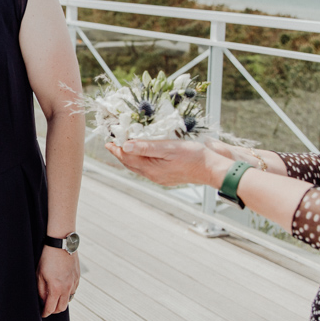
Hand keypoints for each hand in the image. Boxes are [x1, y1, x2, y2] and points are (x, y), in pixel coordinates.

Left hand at [37, 245, 79, 317]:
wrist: (61, 244)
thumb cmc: (48, 258)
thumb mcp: (39, 274)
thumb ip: (41, 290)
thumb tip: (43, 300)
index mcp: (56, 288)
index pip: (50, 308)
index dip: (45, 313)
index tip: (42, 314)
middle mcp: (67, 288)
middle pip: (61, 308)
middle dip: (53, 310)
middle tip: (47, 307)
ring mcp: (74, 283)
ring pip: (68, 300)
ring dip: (61, 302)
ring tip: (54, 297)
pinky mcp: (78, 278)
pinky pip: (73, 291)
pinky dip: (67, 293)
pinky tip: (62, 288)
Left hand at [106, 139, 227, 186]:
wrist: (211, 169)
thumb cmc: (193, 156)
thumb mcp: (168, 147)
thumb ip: (146, 147)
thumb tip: (125, 146)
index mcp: (151, 169)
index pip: (127, 158)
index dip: (116, 149)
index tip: (108, 141)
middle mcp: (153, 176)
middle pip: (131, 164)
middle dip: (120, 153)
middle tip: (113, 142)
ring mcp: (160, 178)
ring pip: (139, 167)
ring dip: (130, 157)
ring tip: (125, 147)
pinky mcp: (167, 177)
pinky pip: (148, 169)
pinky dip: (141, 161)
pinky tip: (144, 156)